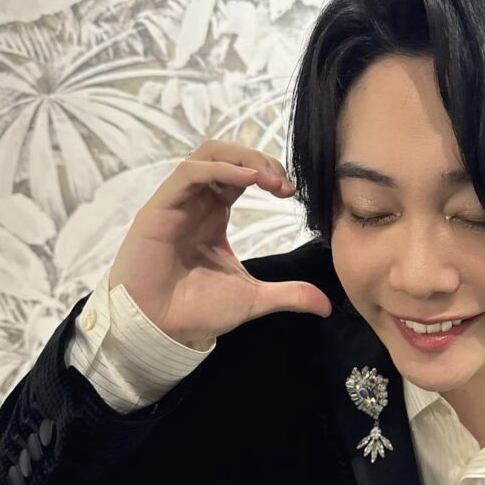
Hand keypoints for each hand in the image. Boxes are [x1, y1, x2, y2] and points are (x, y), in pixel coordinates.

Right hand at [108, 140, 332, 343]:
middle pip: (226, 155)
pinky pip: (188, 173)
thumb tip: (325, 306)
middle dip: (260, 160)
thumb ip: (289, 295)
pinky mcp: (159, 209)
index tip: (292, 192)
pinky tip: (247, 180)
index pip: (242, 174)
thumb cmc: (194, 310)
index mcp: (213, 214)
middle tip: (283, 183)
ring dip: (242, 159)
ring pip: (207, 155)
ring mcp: (176, 203)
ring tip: (268, 178)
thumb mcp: (254, 299)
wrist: (159, 330)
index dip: (269, 174)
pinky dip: (220, 170)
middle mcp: (196, 202)